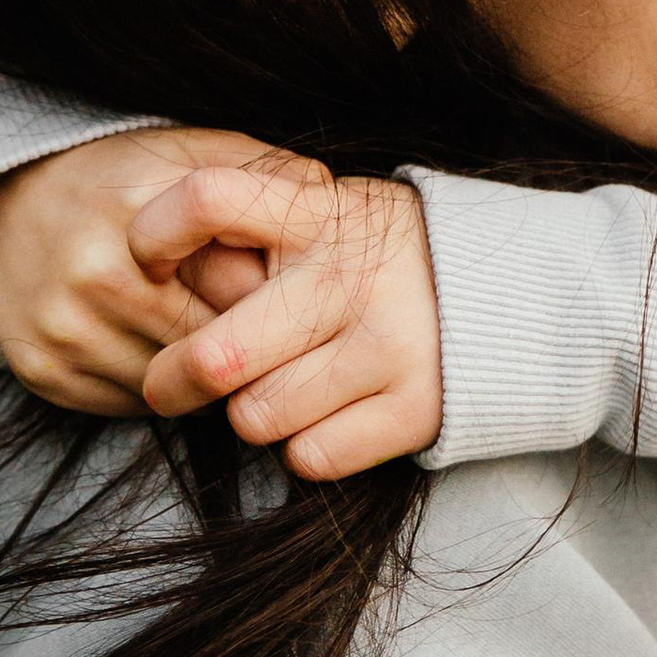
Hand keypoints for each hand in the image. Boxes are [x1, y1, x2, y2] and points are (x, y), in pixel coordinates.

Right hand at [0, 127, 289, 413]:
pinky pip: (133, 404)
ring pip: (176, 387)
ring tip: (211, 337)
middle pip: (212, 344)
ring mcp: (64, 331)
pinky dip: (159, 390)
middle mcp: (95, 276)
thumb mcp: (187, 152)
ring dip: (206, 377)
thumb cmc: (116, 175)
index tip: (290, 298)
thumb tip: (334, 202)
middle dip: (248, 344)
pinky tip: (162, 352)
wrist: (1, 200)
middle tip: (267, 334)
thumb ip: (262, 172)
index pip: (242, 287)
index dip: (275, 298)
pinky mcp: (44, 374)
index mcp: (139, 213)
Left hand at [133, 163, 444, 477]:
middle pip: (216, 356)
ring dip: (254, 412)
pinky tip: (328, 412)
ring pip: (255, 417)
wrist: (509, 296)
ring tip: (283, 384)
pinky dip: (306, 446)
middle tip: (169, 383)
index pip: (209, 200)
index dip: (155, 234)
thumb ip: (249, 230)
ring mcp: (388, 346)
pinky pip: (310, 456)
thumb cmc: (376, 258)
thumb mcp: (323, 213)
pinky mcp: (415, 409)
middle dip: (172, 380)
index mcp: (318, 215)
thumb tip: (152, 267)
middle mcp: (351, 278)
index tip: (147, 263)